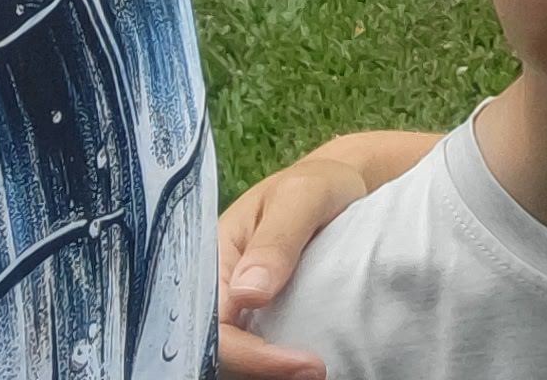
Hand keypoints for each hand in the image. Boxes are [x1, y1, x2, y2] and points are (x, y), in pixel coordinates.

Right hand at [215, 133, 432, 374]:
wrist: (336, 187)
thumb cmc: (316, 185)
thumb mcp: (302, 196)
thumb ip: (277, 239)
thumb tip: (247, 293)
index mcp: (210, 258)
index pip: (212, 326)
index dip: (250, 354)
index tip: (302, 363)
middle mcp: (214, 290)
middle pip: (217, 352)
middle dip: (259, 370)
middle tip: (317, 372)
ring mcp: (233, 308)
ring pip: (232, 360)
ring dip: (265, 373)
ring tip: (314, 370)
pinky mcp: (254, 319)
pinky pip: (252, 352)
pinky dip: (270, 367)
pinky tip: (300, 365)